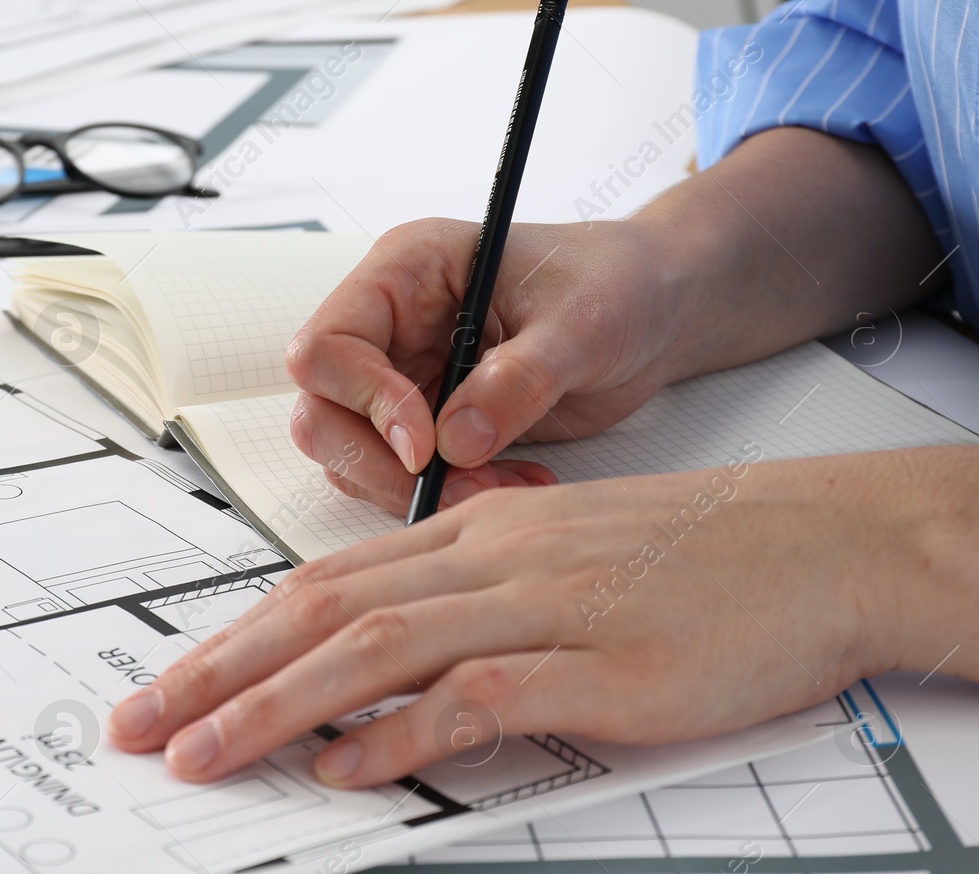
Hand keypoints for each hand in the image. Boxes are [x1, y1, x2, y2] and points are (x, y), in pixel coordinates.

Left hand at [107, 451, 951, 786]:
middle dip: (216, 672)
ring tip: (201, 757)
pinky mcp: (600, 663)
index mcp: (475, 536)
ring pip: (375, 647)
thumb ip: (471, 610)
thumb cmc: (697, 562)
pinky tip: (344, 768)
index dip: (232, 637)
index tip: (169, 687)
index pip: (322, 583)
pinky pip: (478, 695)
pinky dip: (400, 733)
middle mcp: (491, 559)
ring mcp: (543, 606)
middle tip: (140, 728)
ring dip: (274, 707)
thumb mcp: (563, 566)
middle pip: (320, 611)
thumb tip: (383, 686)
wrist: (826, 545)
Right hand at [284, 216, 697, 513]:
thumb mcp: (582, 323)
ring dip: (420, 490)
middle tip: (461, 489)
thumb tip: (454, 442)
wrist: (656, 310)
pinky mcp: (428, 425)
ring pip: (354, 457)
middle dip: (381, 466)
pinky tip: (515, 482)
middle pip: (322, 414)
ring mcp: (402, 378)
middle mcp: (388, 327)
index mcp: (404, 272)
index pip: (326, 347)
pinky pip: (403, 477)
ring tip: (506, 486)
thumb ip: (518, 379)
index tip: (425, 444)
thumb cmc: (619, 283)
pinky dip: (450, 496)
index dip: (363, 402)